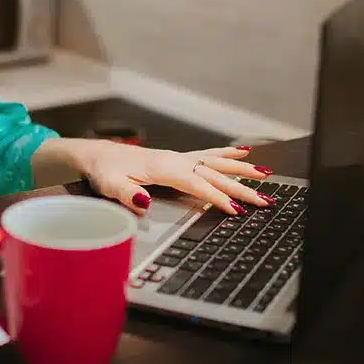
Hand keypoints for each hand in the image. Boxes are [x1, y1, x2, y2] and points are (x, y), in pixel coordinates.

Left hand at [60, 139, 274, 215]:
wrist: (97, 155)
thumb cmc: (104, 171)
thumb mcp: (109, 184)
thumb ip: (127, 193)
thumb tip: (145, 201)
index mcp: (164, 167)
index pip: (197, 184)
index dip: (216, 197)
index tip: (236, 210)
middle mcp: (175, 160)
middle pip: (213, 175)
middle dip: (240, 187)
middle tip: (264, 200)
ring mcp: (178, 158)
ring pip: (215, 163)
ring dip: (240, 170)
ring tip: (266, 174)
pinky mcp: (177, 159)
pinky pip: (207, 155)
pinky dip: (227, 154)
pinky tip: (244, 153)